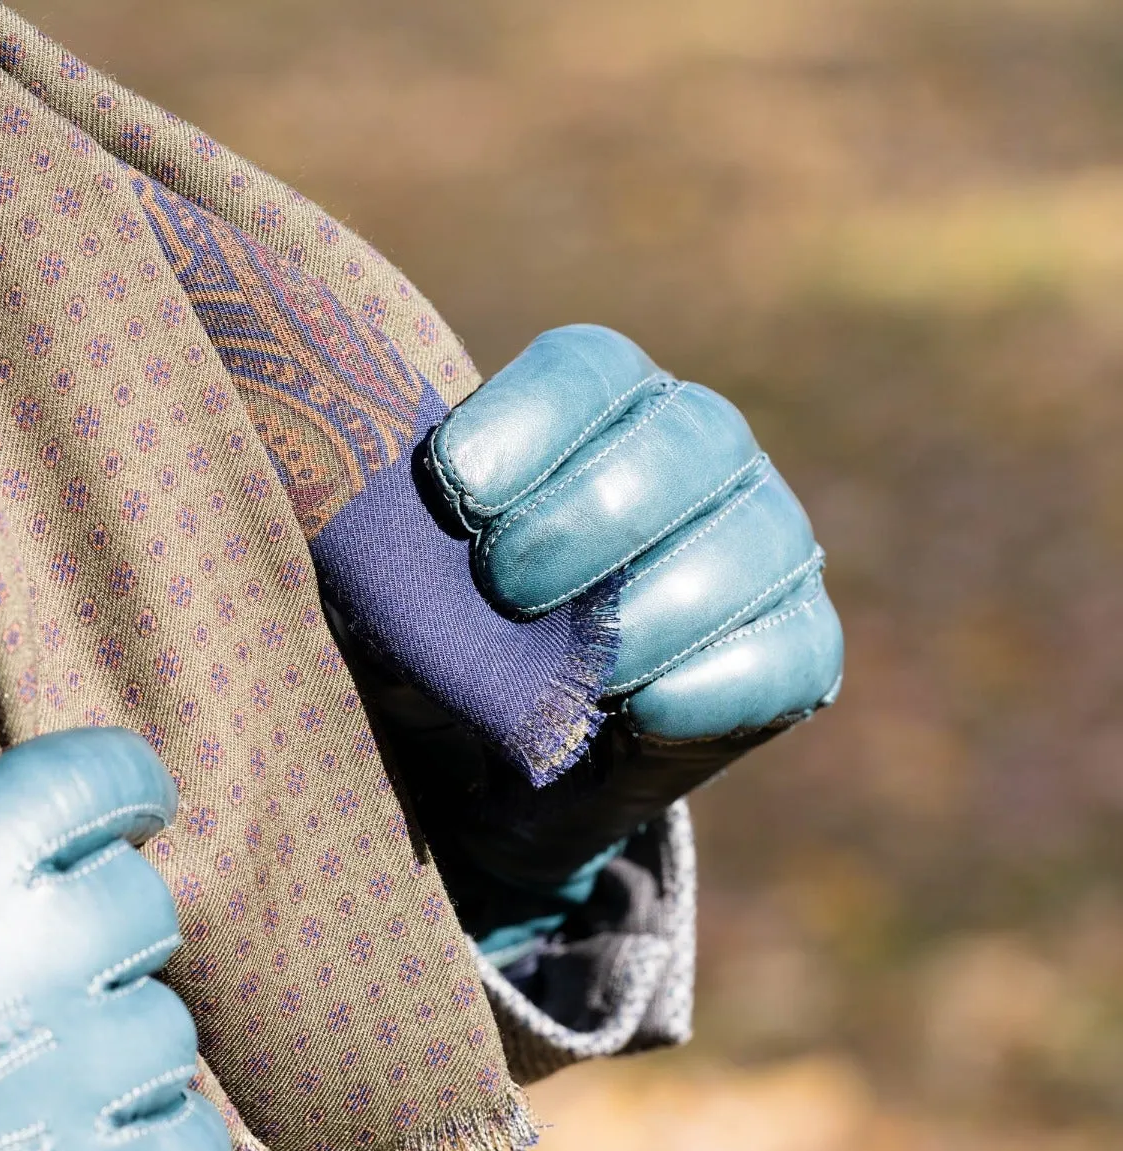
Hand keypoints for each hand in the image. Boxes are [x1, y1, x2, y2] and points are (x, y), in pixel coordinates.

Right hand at [0, 728, 230, 1150]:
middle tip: (45, 966)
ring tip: (35, 1074)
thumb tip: (79, 848)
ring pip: (165, 1030)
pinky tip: (82, 1144)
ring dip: (112, 1043)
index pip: (96, 781)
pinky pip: (188, 1144)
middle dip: (100, 926)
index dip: (124, 787)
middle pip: (142, 906)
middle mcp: (0, 986)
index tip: (129, 808)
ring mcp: (46, 1108)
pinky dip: (146, 1142)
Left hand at [362, 326, 841, 950]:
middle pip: (682, 444)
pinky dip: (713, 683)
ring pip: (748, 547)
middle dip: (589, 515)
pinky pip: (787, 653)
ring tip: (573, 671)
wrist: (490, 771)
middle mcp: (699, 455)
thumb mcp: (391, 588)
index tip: (457, 488)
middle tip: (504, 586)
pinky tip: (643, 710)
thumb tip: (363, 520)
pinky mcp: (797, 651)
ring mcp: (763, 547)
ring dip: (647, 612)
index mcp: (601, 409)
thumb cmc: (433, 644)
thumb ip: (385, 544)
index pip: (592, 370)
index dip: (532, 417)